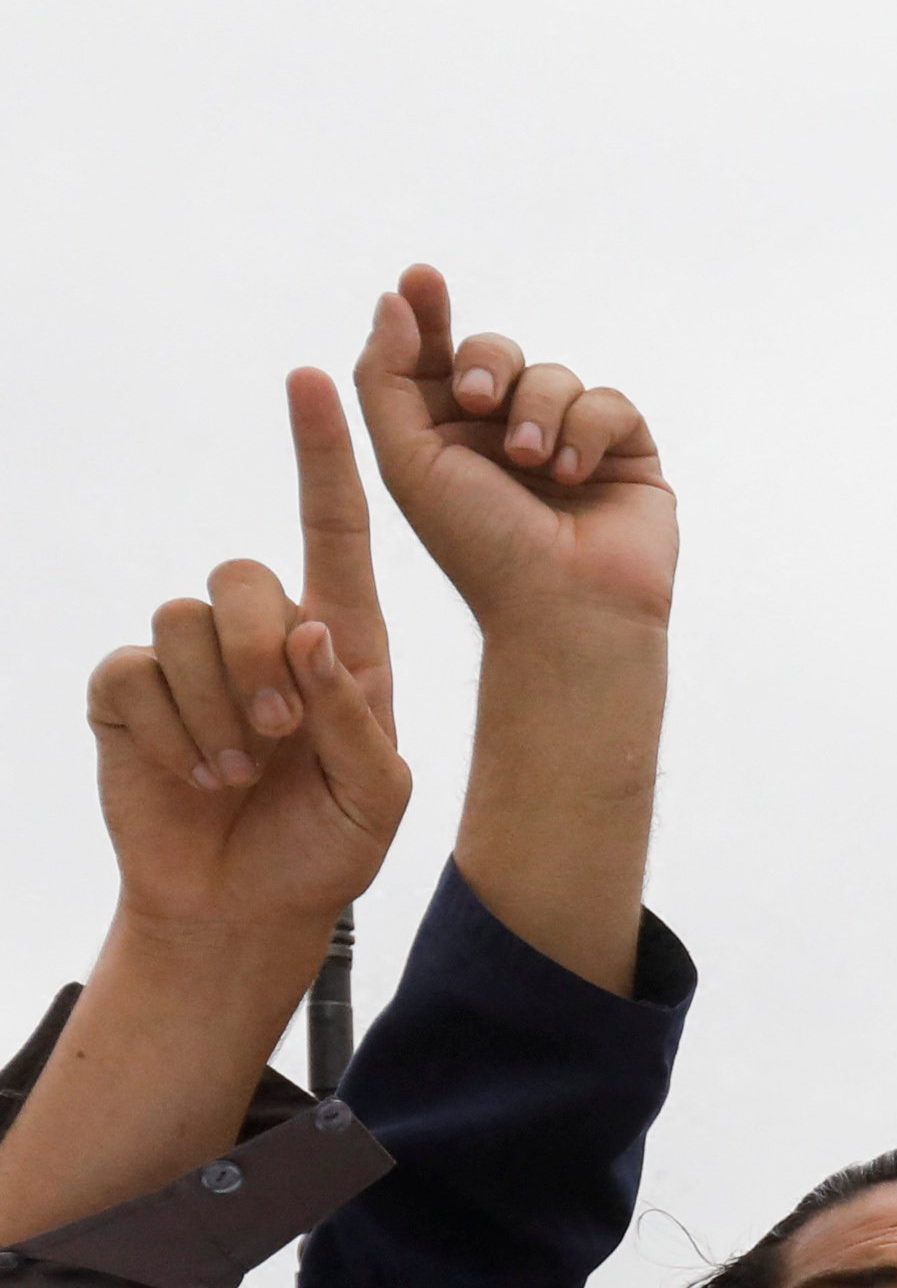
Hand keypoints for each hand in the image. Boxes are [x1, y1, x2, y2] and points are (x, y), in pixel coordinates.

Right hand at [90, 370, 410, 947]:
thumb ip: (357, 714)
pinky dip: (175, 732)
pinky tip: (198, 774)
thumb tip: (314, 632)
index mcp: (341, 643)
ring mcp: (189, 658)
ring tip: (242, 771)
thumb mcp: (376, 793)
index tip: (316, 380)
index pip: (335, 531)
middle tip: (283, 733)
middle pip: (243, 575)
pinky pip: (138, 673)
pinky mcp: (129, 690)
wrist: (249, 907)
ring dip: (219, 705)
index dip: (322, 456)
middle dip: (260, 655)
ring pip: (186, 621)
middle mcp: (263, 634)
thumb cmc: (327, 847)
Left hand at [356, 268, 671, 640]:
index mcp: (449, 435)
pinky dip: (589, 430)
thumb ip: (387, 376)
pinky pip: (609, 401)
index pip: (436, 355)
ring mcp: (570, 442)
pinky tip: (575, 474)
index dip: (427, 312)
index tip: (419, 278)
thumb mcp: (406, 459)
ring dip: (539, 413)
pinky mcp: (626, 454)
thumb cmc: (479, 546)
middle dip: (487, 363)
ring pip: (555, 374)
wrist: (564, 607)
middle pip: (496, 351)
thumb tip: (394, 297)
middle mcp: (508, 433)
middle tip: (479, 400)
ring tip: (534, 465)